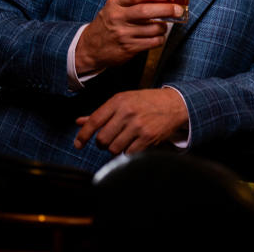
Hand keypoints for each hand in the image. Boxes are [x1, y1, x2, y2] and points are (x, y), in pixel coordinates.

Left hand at [73, 87, 188, 153]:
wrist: (174, 104)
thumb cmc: (146, 101)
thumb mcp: (123, 100)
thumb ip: (101, 113)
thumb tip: (79, 122)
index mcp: (118, 101)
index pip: (94, 121)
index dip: (83, 135)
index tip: (78, 144)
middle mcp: (127, 112)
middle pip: (102, 139)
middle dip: (102, 143)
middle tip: (107, 141)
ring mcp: (138, 126)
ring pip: (114, 148)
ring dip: (114, 148)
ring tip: (121, 141)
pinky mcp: (148, 137)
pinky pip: (128, 153)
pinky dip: (127, 152)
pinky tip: (132, 145)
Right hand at [75, 0, 182, 75]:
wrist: (89, 48)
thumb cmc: (106, 25)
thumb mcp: (113, 8)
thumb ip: (131, 2)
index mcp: (114, 5)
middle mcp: (118, 18)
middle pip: (146, 12)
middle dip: (166, 9)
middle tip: (177, 9)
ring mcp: (123, 34)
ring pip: (152, 29)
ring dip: (164, 27)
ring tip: (164, 25)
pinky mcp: (128, 48)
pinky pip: (152, 42)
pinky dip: (160, 39)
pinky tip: (158, 37)